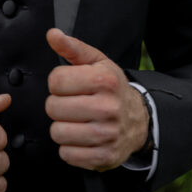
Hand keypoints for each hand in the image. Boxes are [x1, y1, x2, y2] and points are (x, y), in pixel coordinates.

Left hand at [45, 28, 148, 170]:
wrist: (139, 119)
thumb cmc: (111, 88)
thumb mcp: (97, 62)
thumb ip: (72, 47)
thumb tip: (52, 34)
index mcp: (104, 81)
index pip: (55, 81)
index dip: (57, 83)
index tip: (68, 86)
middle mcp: (107, 108)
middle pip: (53, 108)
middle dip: (57, 105)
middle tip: (72, 104)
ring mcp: (107, 135)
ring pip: (57, 132)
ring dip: (62, 127)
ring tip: (75, 121)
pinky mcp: (104, 157)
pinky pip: (67, 155)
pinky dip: (69, 148)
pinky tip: (81, 137)